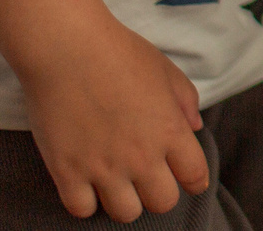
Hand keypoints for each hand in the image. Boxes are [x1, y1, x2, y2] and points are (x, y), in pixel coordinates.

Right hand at [16, 15, 208, 221]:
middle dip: (158, 192)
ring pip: (126, 214)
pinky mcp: (68, 172)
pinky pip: (82, 210)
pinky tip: (85, 184)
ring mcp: (104, 167)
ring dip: (124, 201)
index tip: (184, 178)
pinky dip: (85, 202)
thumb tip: (195, 128)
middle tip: (146, 177)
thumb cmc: (118, 52)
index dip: (193, 179)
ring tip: (115, 183)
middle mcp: (142, 156)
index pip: (195, 176)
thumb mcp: (165, 69)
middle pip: (163, 202)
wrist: (67, 48)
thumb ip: (186, 101)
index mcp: (170, 130)